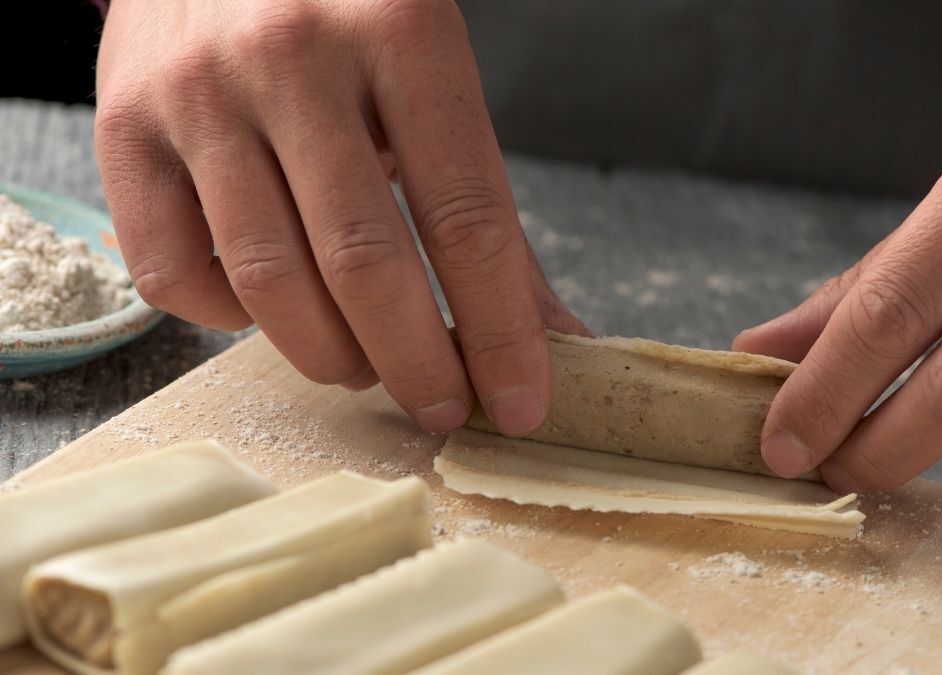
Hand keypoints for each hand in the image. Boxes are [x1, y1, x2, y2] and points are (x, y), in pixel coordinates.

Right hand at [95, 0, 586, 434]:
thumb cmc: (347, 16)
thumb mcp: (433, 79)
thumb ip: (485, 208)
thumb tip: (550, 333)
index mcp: (402, 30)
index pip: (467, 216)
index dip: (501, 330)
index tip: (522, 403)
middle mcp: (290, 55)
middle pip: (363, 263)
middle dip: (417, 365)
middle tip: (444, 407)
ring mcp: (197, 92)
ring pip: (267, 281)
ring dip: (331, 355)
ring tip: (368, 364)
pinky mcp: (121, 126)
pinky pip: (173, 273)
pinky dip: (231, 319)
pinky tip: (271, 305)